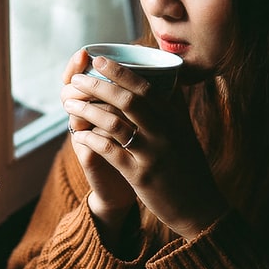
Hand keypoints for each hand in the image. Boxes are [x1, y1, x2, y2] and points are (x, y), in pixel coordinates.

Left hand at [64, 54, 227, 241]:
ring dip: (88, 110)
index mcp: (173, 118)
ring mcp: (152, 154)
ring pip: (114, 124)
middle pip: (127, 100)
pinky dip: (92, 138)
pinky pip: (110, 151)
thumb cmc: (188, 166)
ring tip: (69, 103)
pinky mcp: (140, 176)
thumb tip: (168, 77)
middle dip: (98, 85)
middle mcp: (163, 132)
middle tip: (77, 78)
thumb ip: (174, 105)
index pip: (145, 87)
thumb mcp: (185, 131)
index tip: (99, 60)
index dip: (120, 71)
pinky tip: (78, 133)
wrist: (200, 208)